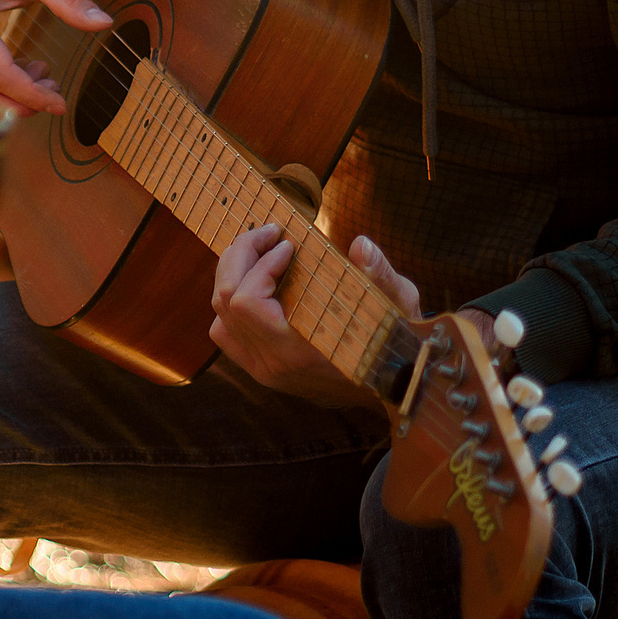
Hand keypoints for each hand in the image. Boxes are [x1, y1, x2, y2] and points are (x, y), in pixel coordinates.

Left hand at [210, 227, 421, 409]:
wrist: (393, 385)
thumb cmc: (397, 340)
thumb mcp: (399, 304)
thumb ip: (379, 275)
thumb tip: (360, 245)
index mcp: (298, 352)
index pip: (247, 302)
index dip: (261, 263)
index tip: (288, 243)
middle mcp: (272, 364)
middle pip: (224, 301)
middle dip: (241, 255)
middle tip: (268, 233)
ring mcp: (262, 370)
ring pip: (218, 316)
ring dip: (233, 276)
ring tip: (260, 252)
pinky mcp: (261, 369)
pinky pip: (225, 332)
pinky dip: (232, 302)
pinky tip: (260, 282)